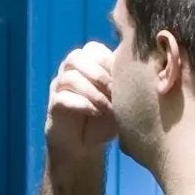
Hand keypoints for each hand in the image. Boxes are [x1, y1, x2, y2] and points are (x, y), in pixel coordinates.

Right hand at [45, 42, 116, 160]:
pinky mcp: (53, 106)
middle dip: (99, 74)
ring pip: (69, 77)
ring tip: (106, 107)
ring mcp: (59, 88)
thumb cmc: (105, 118)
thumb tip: (141, 64)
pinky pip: (62, 98)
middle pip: (76, 57)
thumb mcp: (120, 98)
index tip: (122, 79)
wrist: (85, 145)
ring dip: (92, 91)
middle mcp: (69, 71)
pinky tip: (95, 113)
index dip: (107, 61)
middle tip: (114, 92)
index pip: (92, 49)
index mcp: (86, 63)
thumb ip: (126, 80)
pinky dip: (82, 104)